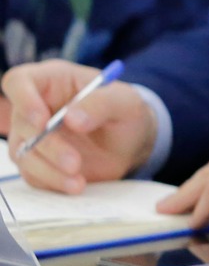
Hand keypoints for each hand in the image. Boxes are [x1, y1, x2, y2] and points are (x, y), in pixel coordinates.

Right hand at [0, 62, 156, 192]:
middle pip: (22, 124)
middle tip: (75, 162)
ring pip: (23, 153)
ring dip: (49, 169)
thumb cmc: (125, 111)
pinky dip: (52, 182)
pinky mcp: (37, 161)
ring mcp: (32, 136)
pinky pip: (32, 174)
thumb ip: (101, 104)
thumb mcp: (125, 101)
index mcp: (53, 80)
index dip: (24, 99)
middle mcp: (36, 106)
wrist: (131, 142)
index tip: (43, 121)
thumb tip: (70, 119)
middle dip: (49, 146)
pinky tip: (75, 185)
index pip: (19, 81)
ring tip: (78, 180)